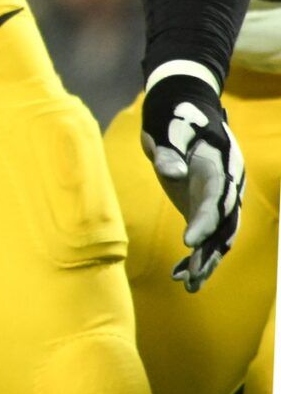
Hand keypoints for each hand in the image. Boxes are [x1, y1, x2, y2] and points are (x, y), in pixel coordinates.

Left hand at [139, 69, 247, 290]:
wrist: (184, 107)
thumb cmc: (174, 116)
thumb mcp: (169, 127)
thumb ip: (169, 151)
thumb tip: (170, 174)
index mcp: (217, 167)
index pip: (214, 200)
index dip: (203, 222)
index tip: (188, 242)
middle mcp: (225, 187)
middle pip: (223, 224)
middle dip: (210, 252)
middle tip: (193, 277)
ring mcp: (218, 198)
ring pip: (219, 236)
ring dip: (206, 261)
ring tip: (189, 286)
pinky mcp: (205, 205)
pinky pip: (208, 235)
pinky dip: (197, 255)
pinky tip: (180, 274)